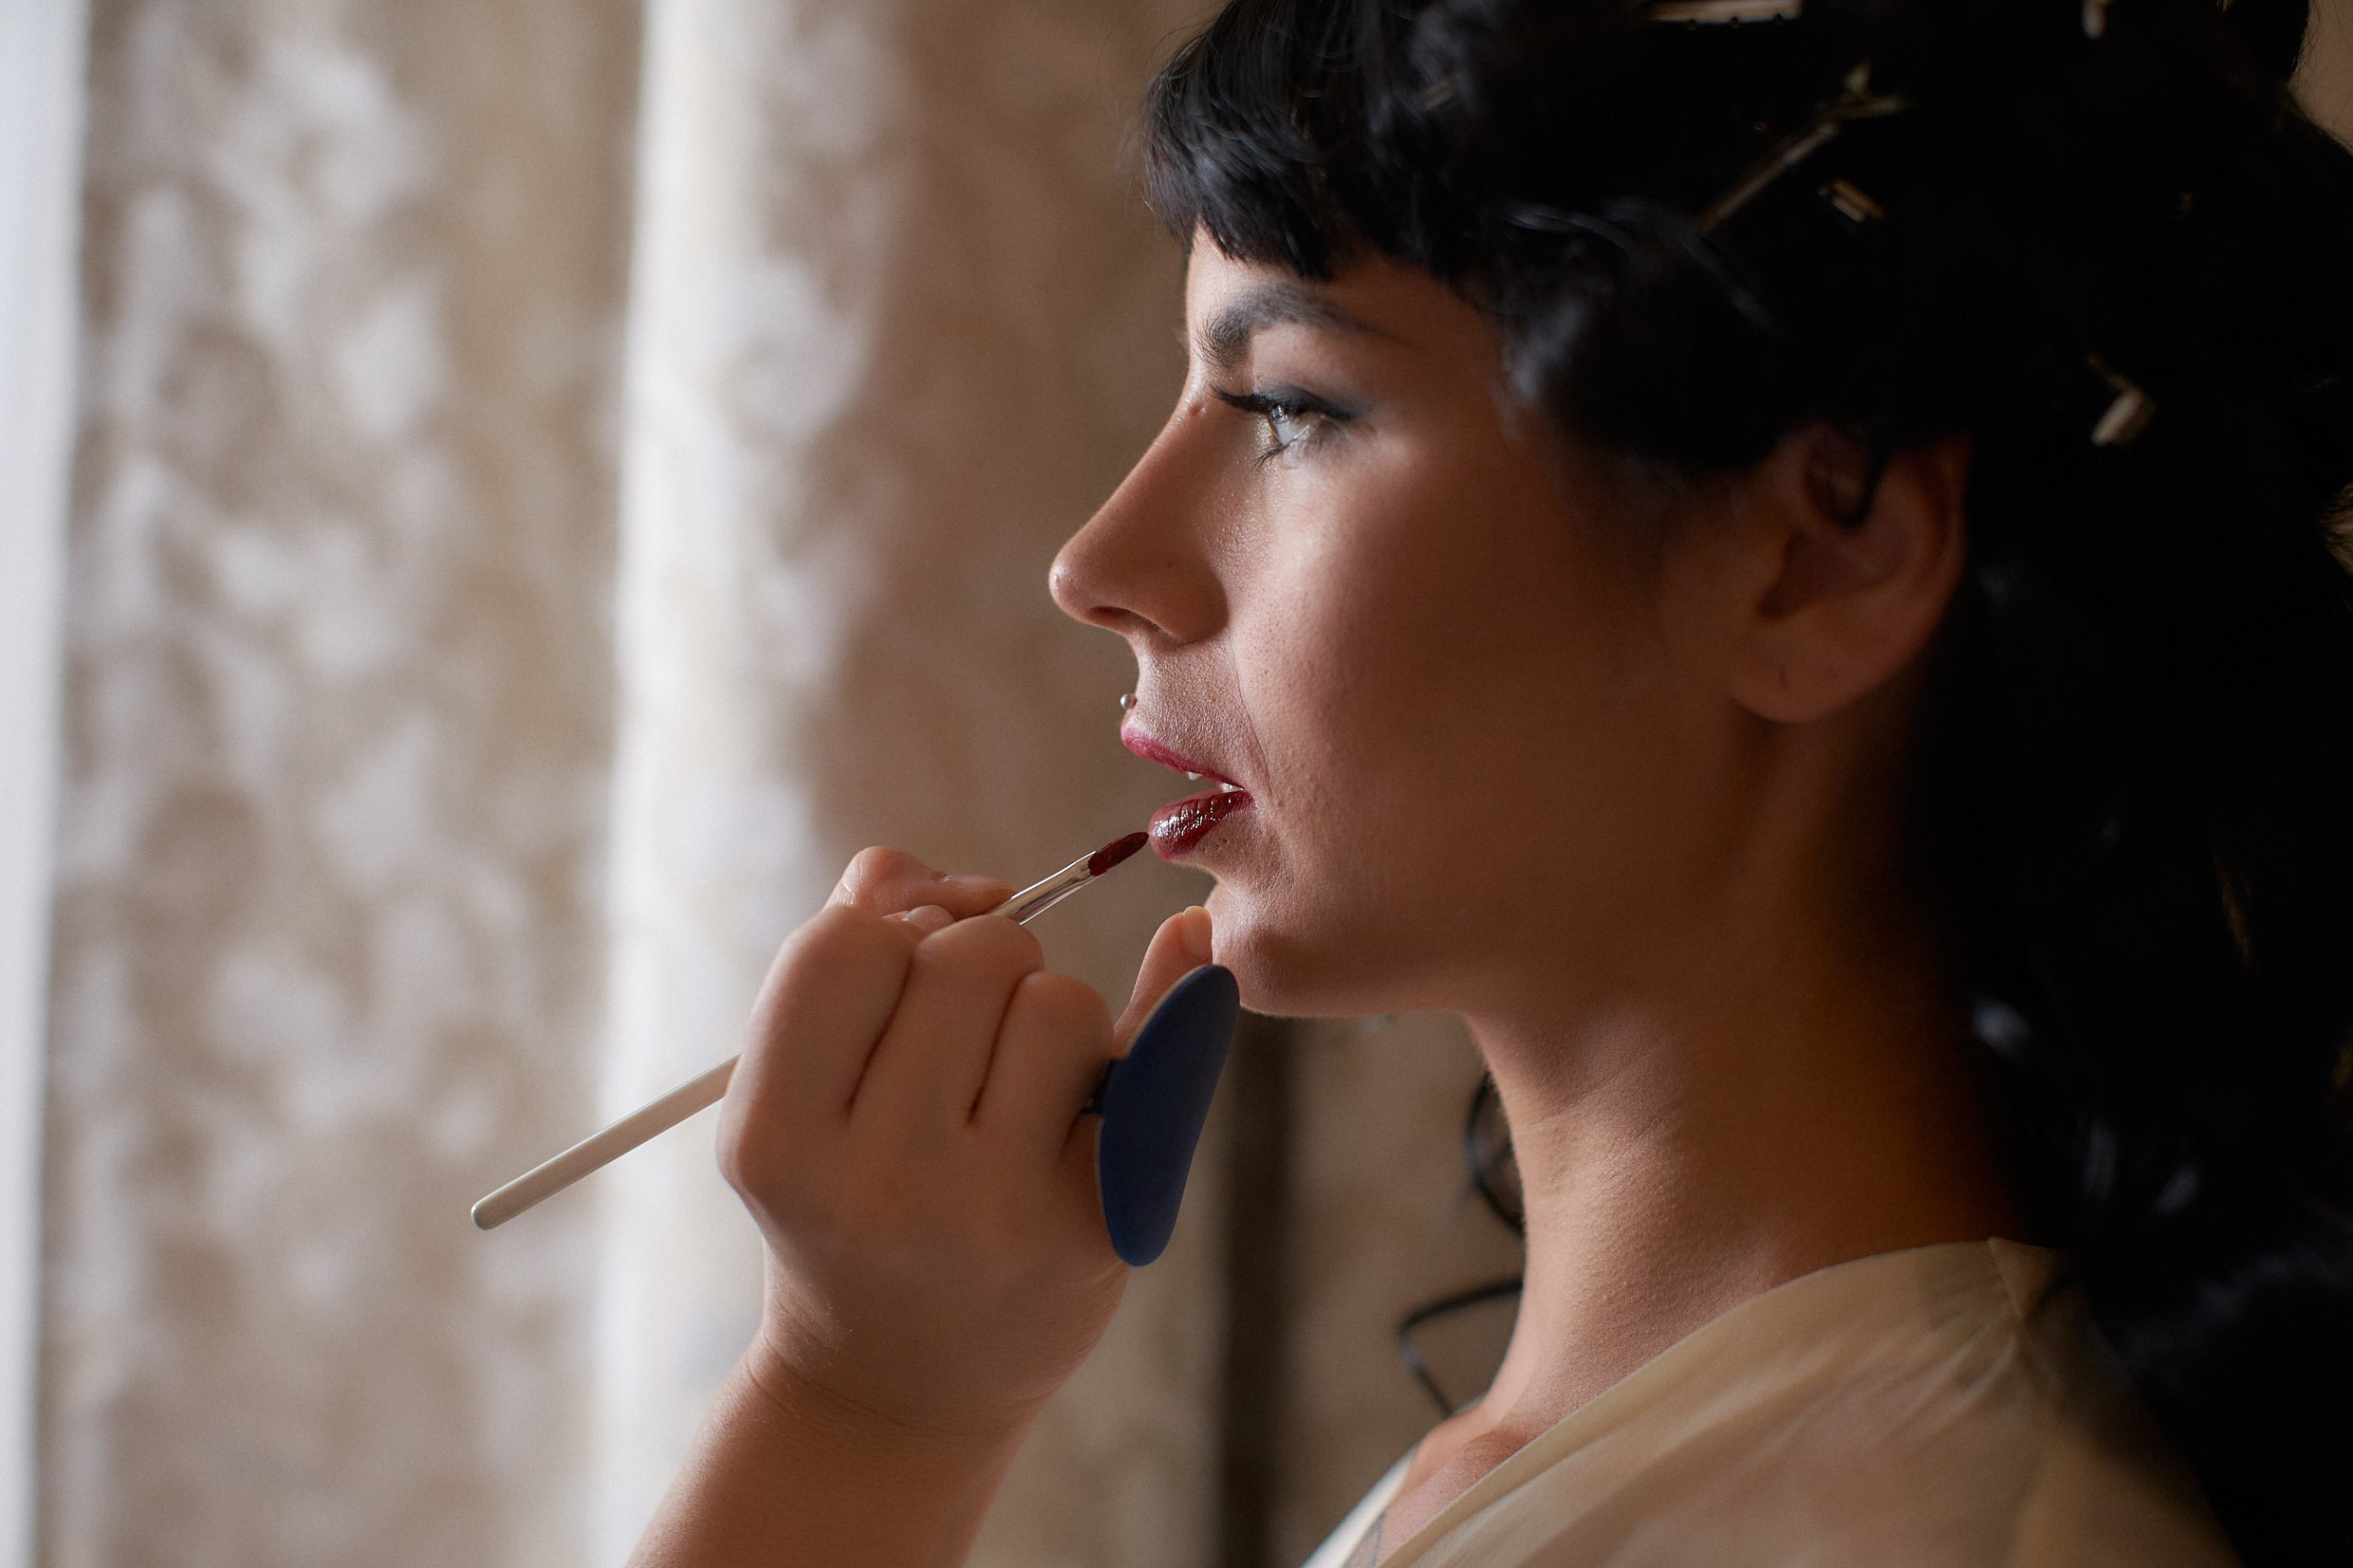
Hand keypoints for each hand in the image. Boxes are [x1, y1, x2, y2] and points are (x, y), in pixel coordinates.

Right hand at [716, 845, 1214, 1441]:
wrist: (899, 1386)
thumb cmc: (848, 1196)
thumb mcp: (802, 1092)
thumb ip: (853, 943)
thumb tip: (950, 874)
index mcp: (775, 1141)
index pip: (842, 946)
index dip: (885, 930)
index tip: (899, 972)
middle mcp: (879, 1185)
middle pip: (967, 958)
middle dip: (979, 960)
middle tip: (965, 1031)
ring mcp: (993, 1215)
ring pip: (1057, 1000)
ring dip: (1048, 1009)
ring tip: (1018, 1083)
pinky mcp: (1095, 1233)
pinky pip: (1155, 1062)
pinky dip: (1166, 1013)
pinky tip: (1175, 980)